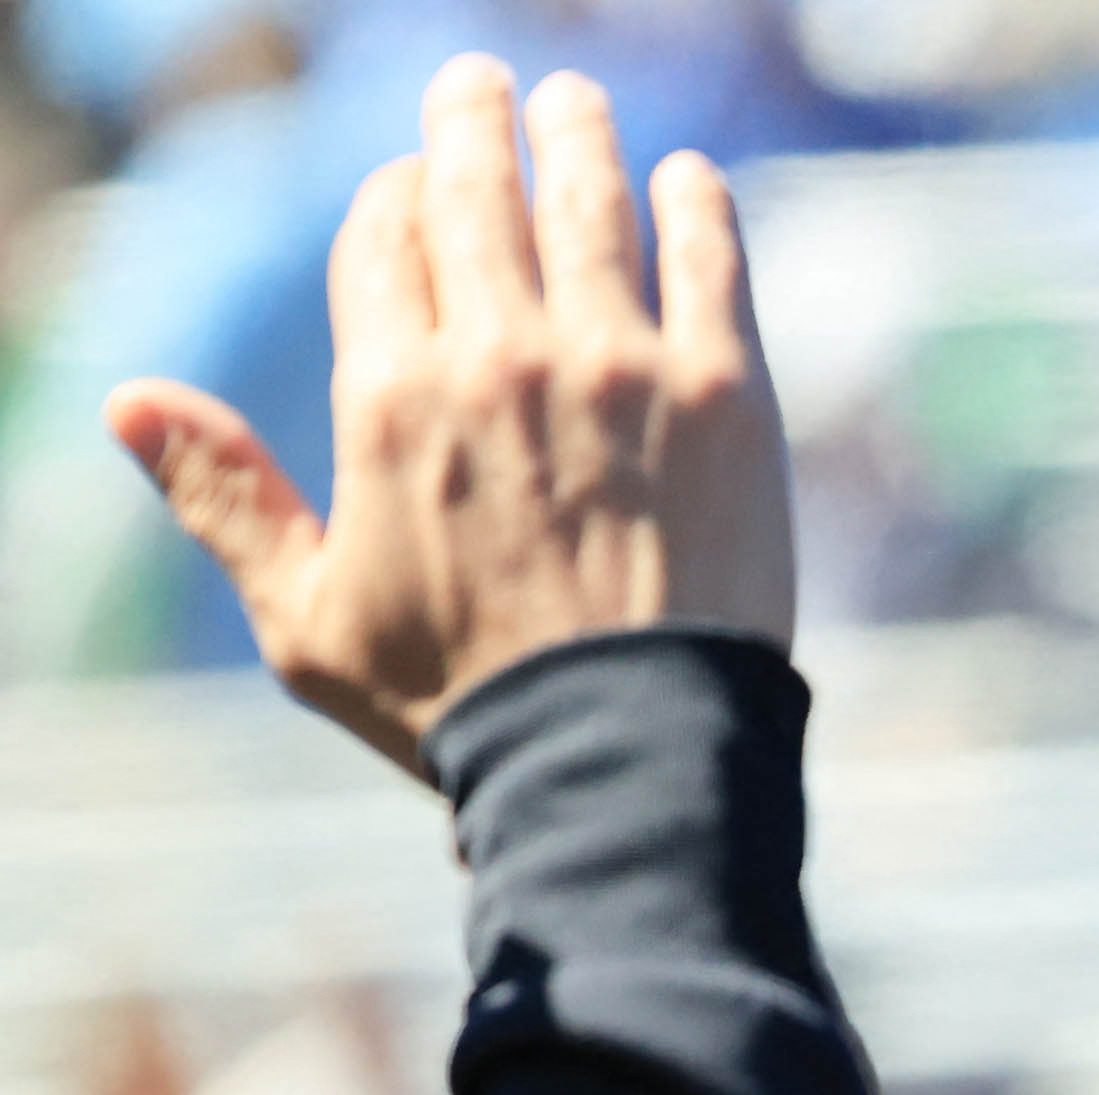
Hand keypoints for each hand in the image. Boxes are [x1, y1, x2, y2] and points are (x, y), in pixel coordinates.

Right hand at [105, 58, 794, 781]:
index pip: (380, 239)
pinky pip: (707, 262)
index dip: (395, 198)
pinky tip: (690, 180)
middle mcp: (498, 359)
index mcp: (388, 397)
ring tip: (576, 102)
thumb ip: (226, 497)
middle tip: (487, 84)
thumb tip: (125, 400)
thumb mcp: (308, 618)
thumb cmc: (460, 707)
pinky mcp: (726, 395)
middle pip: (474, 193)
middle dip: (473, 124)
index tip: (415, 184)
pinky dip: (695, 207)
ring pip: (586, 204)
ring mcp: (616, 367)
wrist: (624, 759)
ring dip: (577, 136)